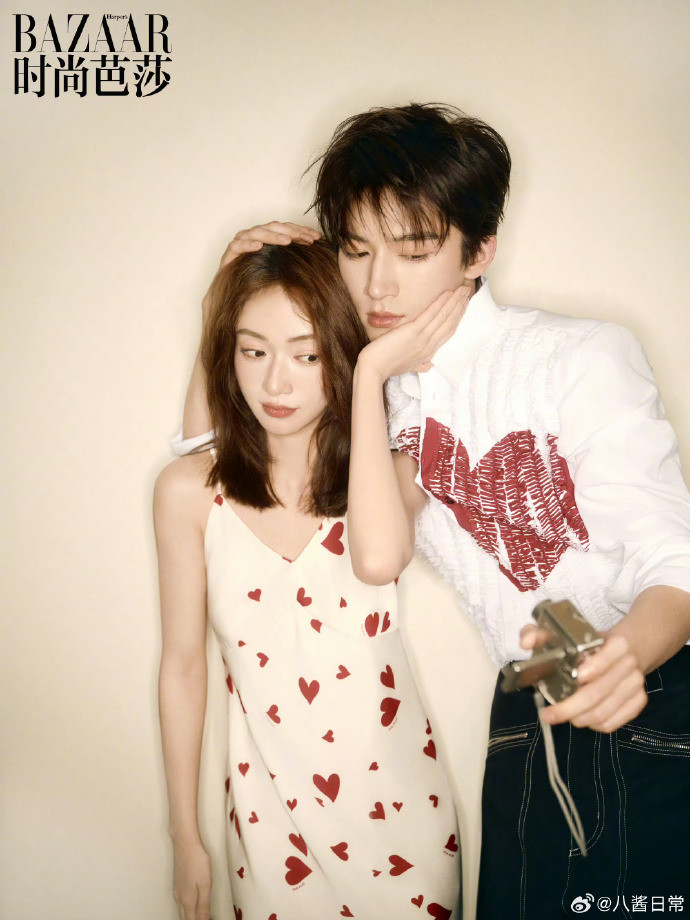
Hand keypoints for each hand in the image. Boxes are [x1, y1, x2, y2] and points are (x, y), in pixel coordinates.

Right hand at [172, 838, 211, 919]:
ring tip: (201, 915)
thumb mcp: (205, 884)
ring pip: (182, 911)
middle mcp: (179, 899)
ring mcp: (176, 891)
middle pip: (185, 918)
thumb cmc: (197, 862)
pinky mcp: (176, 884)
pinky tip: (193, 905)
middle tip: (207, 918)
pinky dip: (187, 909)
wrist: (184, 843)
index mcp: (187, 901)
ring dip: (191, 916)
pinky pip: (180, 904)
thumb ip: (204, 906)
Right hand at [201, 222, 320, 320]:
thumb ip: (294, 266)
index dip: (301, 231)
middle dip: (291, 231)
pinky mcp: (228, 256)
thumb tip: (319, 263)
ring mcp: (240, 246)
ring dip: (272, 235)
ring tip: (287, 241)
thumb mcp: (280, 276)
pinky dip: (247, 244)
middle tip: (306, 238)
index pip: (286, 230)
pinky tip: (258, 245)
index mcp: (267, 241)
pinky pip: (236, 246)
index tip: (317, 238)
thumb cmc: (256, 289)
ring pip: (256, 232)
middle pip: (273, 228)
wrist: (229, 301)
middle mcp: (253, 239)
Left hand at [357, 283, 471, 382]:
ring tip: (463, 289)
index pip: (448, 333)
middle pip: (450, 323)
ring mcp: (423, 339)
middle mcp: (429, 346)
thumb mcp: (407, 367)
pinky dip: (441, 303)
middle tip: (467, 292)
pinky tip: (448, 293)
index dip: (457, 318)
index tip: (463, 306)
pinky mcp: (413, 333)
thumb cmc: (386, 367)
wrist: (373, 369)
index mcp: (429, 354)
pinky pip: (430, 315)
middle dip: (460, 306)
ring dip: (455, 301)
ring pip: (444, 317)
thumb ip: (420, 365)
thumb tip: (428, 365)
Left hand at [520, 625, 647, 732]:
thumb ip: (541, 633)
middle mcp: (630, 665)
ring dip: (579, 719)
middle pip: (598, 692)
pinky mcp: (639, 702)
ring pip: (604, 712)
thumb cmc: (591, 642)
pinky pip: (614, 722)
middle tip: (548, 714)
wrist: (630, 648)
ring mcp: (636, 685)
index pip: (602, 661)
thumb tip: (526, 643)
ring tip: (562, 716)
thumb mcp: (566, 632)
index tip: (570, 680)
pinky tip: (582, 718)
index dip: (586, 673)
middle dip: (570, 708)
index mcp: (617, 644)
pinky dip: (594, 725)